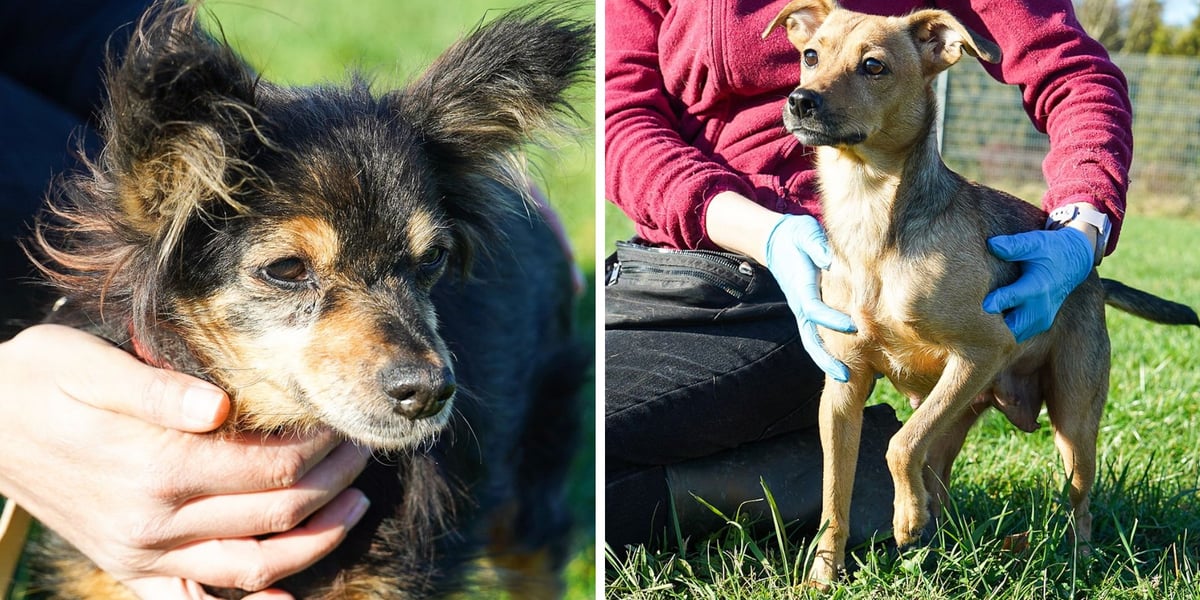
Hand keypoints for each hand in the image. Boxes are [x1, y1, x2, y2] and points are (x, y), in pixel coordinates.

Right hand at [0, 325, 371, 596]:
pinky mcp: (131, 569)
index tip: (344, 422)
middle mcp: (154, 520)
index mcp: (154, 465)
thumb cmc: (38, 382)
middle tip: (364, 453)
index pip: (269, 466)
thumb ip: (158, 389)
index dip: (319, 448)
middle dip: (332, 483)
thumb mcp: (86, 364)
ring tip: (355, 508)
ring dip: (316, 542)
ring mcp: (144, 553)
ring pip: (253, 565)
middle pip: (274, 512)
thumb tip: (221, 406)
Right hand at [764, 214, 856, 381]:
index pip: (814, 309)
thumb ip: (817, 246)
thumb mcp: (806, 234)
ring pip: (813, 343)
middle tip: (846, 375)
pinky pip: (818, 337)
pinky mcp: (809, 312)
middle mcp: (800, 304)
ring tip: (847, 379)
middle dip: (826, 358)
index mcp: (800, 286)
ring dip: (827, 362)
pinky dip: (829, 353)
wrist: (778, 241)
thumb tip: (831, 260)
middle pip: (810, 338)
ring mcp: (803, 311)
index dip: (832, 320)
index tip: (853, 327)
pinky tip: (848, 365)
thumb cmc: (797, 236)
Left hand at [982, 227, 1093, 342]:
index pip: (1014, 297)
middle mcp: (1040, 307)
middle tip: (969, 323)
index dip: (997, 302)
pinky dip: (1004, 334)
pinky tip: (985, 328)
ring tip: (973, 327)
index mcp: (1038, 287)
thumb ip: (1013, 246)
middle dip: (992, 327)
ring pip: (1014, 335)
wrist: (1073, 263)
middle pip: (1012, 326)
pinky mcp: (1040, 324)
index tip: (982, 306)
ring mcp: (1041, 319)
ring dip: (997, 332)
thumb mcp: (1034, 243)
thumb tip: (992, 244)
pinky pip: (1019, 335)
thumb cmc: (1049, 250)